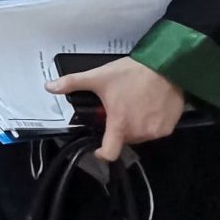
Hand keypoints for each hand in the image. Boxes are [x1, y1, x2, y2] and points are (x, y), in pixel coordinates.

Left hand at [45, 56, 184, 161]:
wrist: (168, 66)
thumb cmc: (132, 73)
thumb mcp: (99, 77)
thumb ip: (72, 83)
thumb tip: (49, 87)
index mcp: (120, 125)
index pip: (110, 153)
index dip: (101, 153)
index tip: (97, 147)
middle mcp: (139, 133)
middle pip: (123, 140)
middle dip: (117, 129)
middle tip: (116, 110)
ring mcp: (156, 131)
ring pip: (139, 136)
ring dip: (133, 126)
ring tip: (132, 106)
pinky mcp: (170, 127)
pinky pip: (155, 130)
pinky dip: (149, 123)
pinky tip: (147, 107)